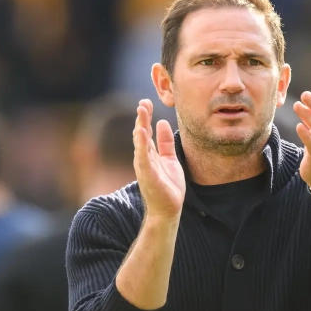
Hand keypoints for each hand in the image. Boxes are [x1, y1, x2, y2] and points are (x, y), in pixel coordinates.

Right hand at [134, 99, 185, 218]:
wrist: (169, 208)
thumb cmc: (168, 186)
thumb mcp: (170, 159)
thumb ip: (165, 143)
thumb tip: (162, 123)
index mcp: (150, 154)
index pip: (146, 131)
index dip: (146, 116)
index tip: (147, 102)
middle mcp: (144, 158)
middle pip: (141, 133)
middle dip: (142, 117)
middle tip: (143, 102)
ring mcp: (144, 165)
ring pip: (140, 142)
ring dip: (140, 125)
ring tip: (141, 111)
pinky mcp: (147, 174)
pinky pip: (143, 156)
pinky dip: (141, 144)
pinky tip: (140, 131)